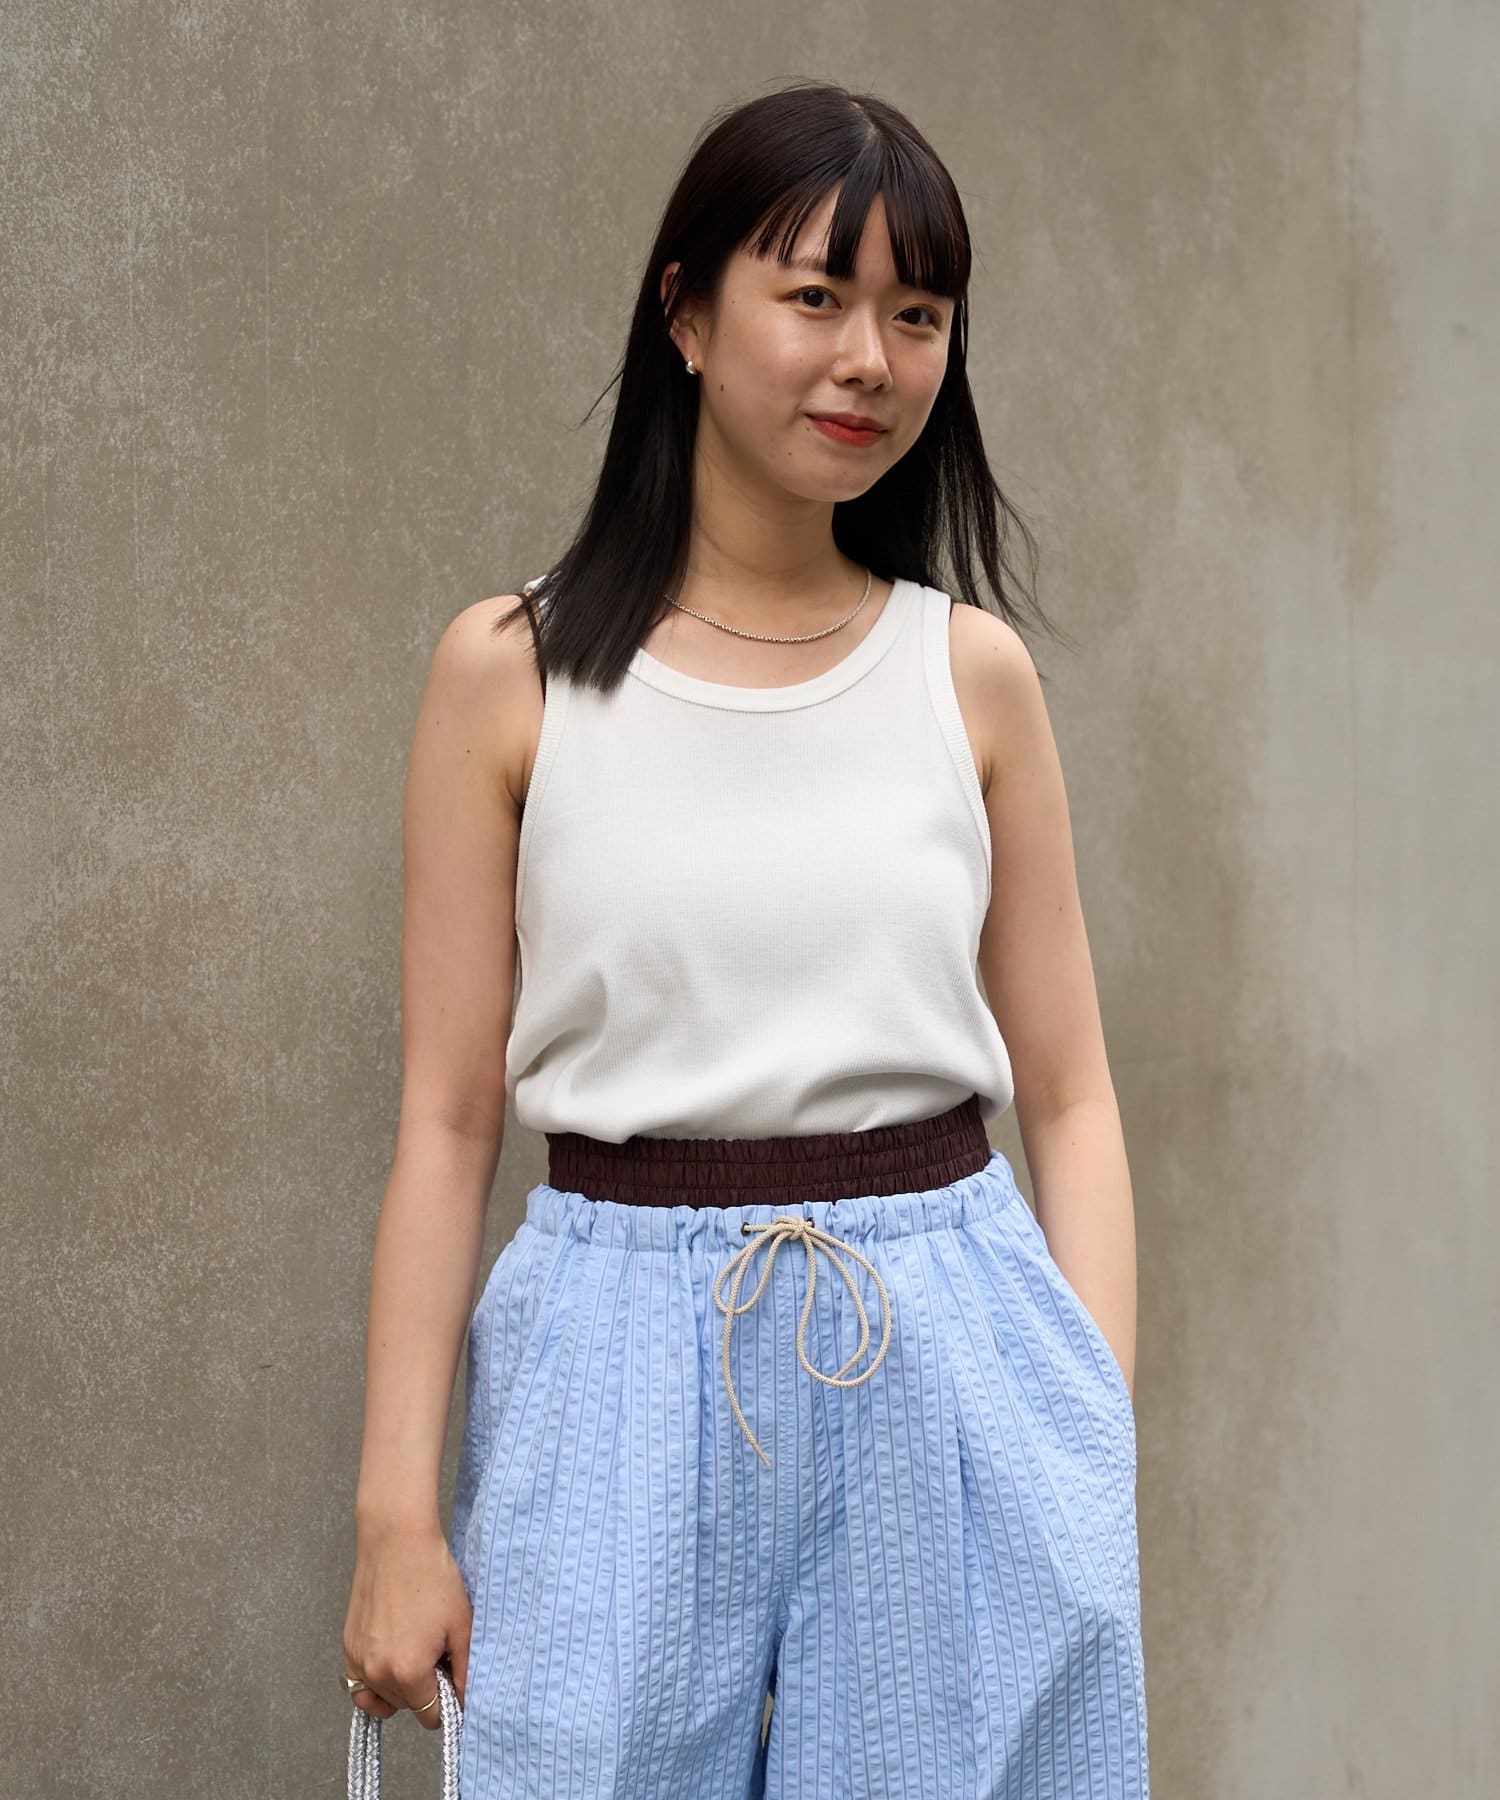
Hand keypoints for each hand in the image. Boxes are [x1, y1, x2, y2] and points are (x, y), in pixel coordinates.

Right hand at [342, 1514, 472, 1727]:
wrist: (397, 1542)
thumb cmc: (433, 1578)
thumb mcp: (461, 1625)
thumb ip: (464, 1670)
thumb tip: (464, 1700)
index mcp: (408, 1671)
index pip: (429, 1715)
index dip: (447, 1702)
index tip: (452, 1679)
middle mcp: (377, 1672)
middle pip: (406, 1706)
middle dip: (424, 1688)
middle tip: (436, 1651)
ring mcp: (357, 1660)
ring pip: (382, 1696)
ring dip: (399, 1685)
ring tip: (415, 1650)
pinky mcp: (347, 1645)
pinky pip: (360, 1682)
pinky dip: (376, 1677)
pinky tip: (392, 1651)